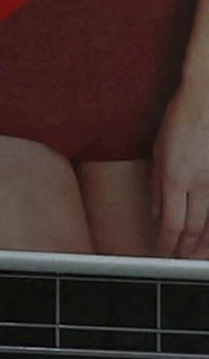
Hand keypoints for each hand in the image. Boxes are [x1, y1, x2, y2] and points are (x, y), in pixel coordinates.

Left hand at [157, 82, 208, 258]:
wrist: (207, 100)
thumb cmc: (179, 120)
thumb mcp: (157, 151)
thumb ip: (156, 184)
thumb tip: (155, 213)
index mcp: (175, 177)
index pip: (170, 223)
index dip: (165, 243)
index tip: (160, 252)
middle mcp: (198, 184)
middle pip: (192, 228)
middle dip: (183, 247)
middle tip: (176, 258)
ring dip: (201, 243)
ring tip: (192, 254)